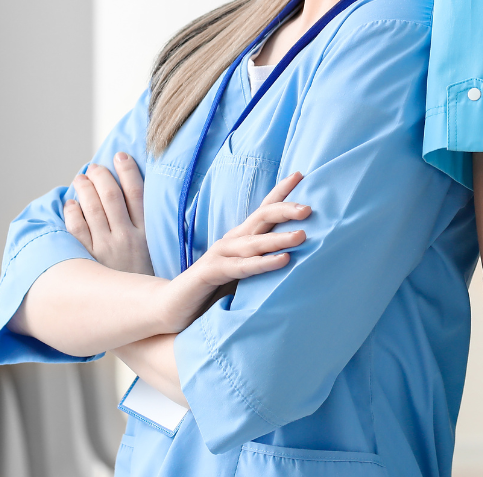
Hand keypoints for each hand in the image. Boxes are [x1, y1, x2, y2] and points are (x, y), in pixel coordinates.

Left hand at [65, 154, 154, 274]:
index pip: (137, 193)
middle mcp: (126, 238)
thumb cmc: (147, 282)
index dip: (127, 170)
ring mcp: (105, 249)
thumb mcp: (158, 253)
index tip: (120, 155)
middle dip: (102, 176)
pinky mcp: (88, 261)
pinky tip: (70, 204)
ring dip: (84, 189)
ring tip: (80, 178)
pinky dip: (72, 214)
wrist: (141, 315)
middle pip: (111, 197)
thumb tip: (142, 202)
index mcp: (146, 234)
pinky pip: (76, 231)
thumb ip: (151, 229)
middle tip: (95, 167)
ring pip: (92, 210)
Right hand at [158, 172, 310, 332]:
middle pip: (261, 218)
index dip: (281, 191)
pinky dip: (262, 263)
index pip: (264, 209)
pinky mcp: (210, 273)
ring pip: (254, 242)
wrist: (173, 308)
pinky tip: (282, 260)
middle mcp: (232, 240)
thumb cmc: (213, 289)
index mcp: (241, 236)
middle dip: (285, 210)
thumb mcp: (243, 270)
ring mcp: (219, 254)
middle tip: (309, 208)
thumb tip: (299, 252)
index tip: (300, 174)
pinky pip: (240, 267)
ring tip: (302, 235)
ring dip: (279, 238)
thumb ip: (263, 258)